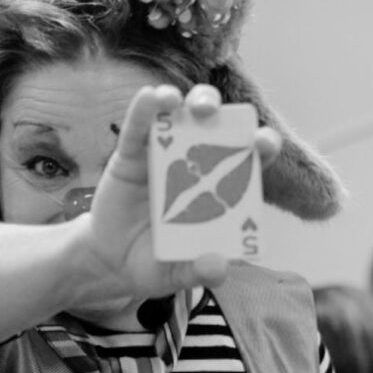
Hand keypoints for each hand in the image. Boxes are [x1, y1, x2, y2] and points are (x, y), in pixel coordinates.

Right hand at [72, 84, 279, 326]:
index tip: (263, 142)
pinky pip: (137, 128)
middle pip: (216, 125)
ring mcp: (162, 154)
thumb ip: (198, 272)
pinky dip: (143, 111)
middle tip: (216, 115)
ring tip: (179, 101)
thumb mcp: (176, 275)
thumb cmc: (154, 263)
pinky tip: (150, 97)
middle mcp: (195, 163)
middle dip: (222, 113)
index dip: (260, 145)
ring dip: (186, 101)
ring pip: (181, 116)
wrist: (109, 262)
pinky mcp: (130, 155)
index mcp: (218, 189)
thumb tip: (219, 266)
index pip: (247, 159)